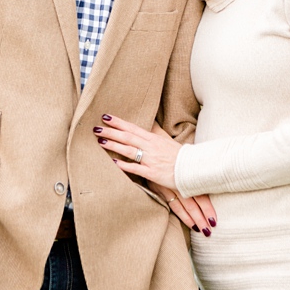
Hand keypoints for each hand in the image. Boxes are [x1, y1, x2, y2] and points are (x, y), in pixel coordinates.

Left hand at [96, 114, 217, 233]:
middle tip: (96, 128)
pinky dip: (124, 165)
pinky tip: (113, 162)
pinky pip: (136, 168)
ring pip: (130, 150)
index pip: (133, 128)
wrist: (193, 169)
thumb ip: (155, 132)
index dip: (119, 122)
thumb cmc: (178, 155)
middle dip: (111, 132)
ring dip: (114, 145)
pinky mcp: (153, 173)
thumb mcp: (166, 140)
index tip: (106, 117)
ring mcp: (151, 160)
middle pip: (128, 137)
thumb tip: (147, 123)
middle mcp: (151, 147)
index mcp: (153, 139)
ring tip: (101, 141)